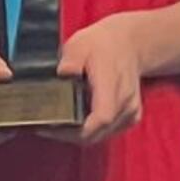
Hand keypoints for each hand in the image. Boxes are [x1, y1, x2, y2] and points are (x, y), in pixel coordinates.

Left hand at [57, 13, 145, 146]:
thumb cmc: (103, 45)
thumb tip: (63, 72)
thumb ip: (71, 59)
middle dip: (70, 134)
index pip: (101, 118)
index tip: (51, 127)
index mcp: (112, 84)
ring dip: (80, 133)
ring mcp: (130, 111)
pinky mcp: (131, 116)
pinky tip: (79, 120)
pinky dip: (93, 131)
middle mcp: (125, 101)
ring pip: (101, 136)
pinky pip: (109, 132)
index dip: (75, 130)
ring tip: (60, 123)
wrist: (128, 44)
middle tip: (48, 126)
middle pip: (97, 133)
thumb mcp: (80, 44)